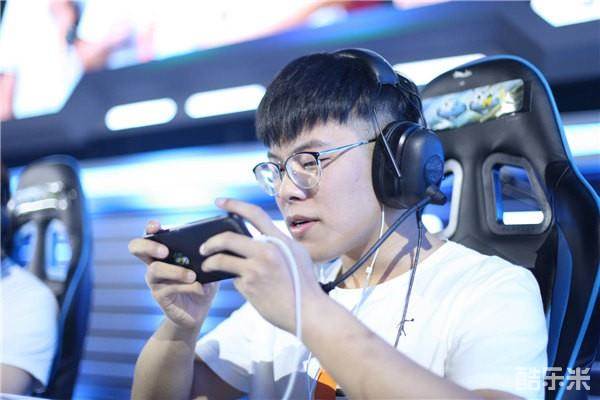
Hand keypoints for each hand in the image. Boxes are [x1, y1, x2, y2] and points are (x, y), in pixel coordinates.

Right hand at [128, 220, 217, 330]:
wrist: (199, 310)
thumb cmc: (202, 282)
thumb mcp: (208, 266)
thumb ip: (208, 255)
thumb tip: (215, 245)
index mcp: (164, 251)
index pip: (151, 234)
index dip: (150, 228)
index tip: (156, 227)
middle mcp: (155, 263)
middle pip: (137, 248)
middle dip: (149, 246)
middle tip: (165, 251)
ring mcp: (154, 280)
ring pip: (155, 270)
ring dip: (176, 271)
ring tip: (193, 275)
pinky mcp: (159, 296)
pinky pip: (169, 288)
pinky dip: (187, 287)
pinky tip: (199, 288)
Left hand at [201, 198, 325, 332]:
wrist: (308, 312)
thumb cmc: (304, 285)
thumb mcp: (298, 255)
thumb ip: (278, 244)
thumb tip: (258, 240)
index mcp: (280, 240)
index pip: (254, 214)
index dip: (234, 205)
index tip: (219, 202)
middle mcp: (267, 251)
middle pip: (228, 238)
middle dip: (210, 242)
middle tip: (203, 248)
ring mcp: (257, 269)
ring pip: (222, 260)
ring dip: (210, 262)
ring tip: (207, 266)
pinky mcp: (250, 286)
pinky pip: (233, 279)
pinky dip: (233, 281)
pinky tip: (238, 286)